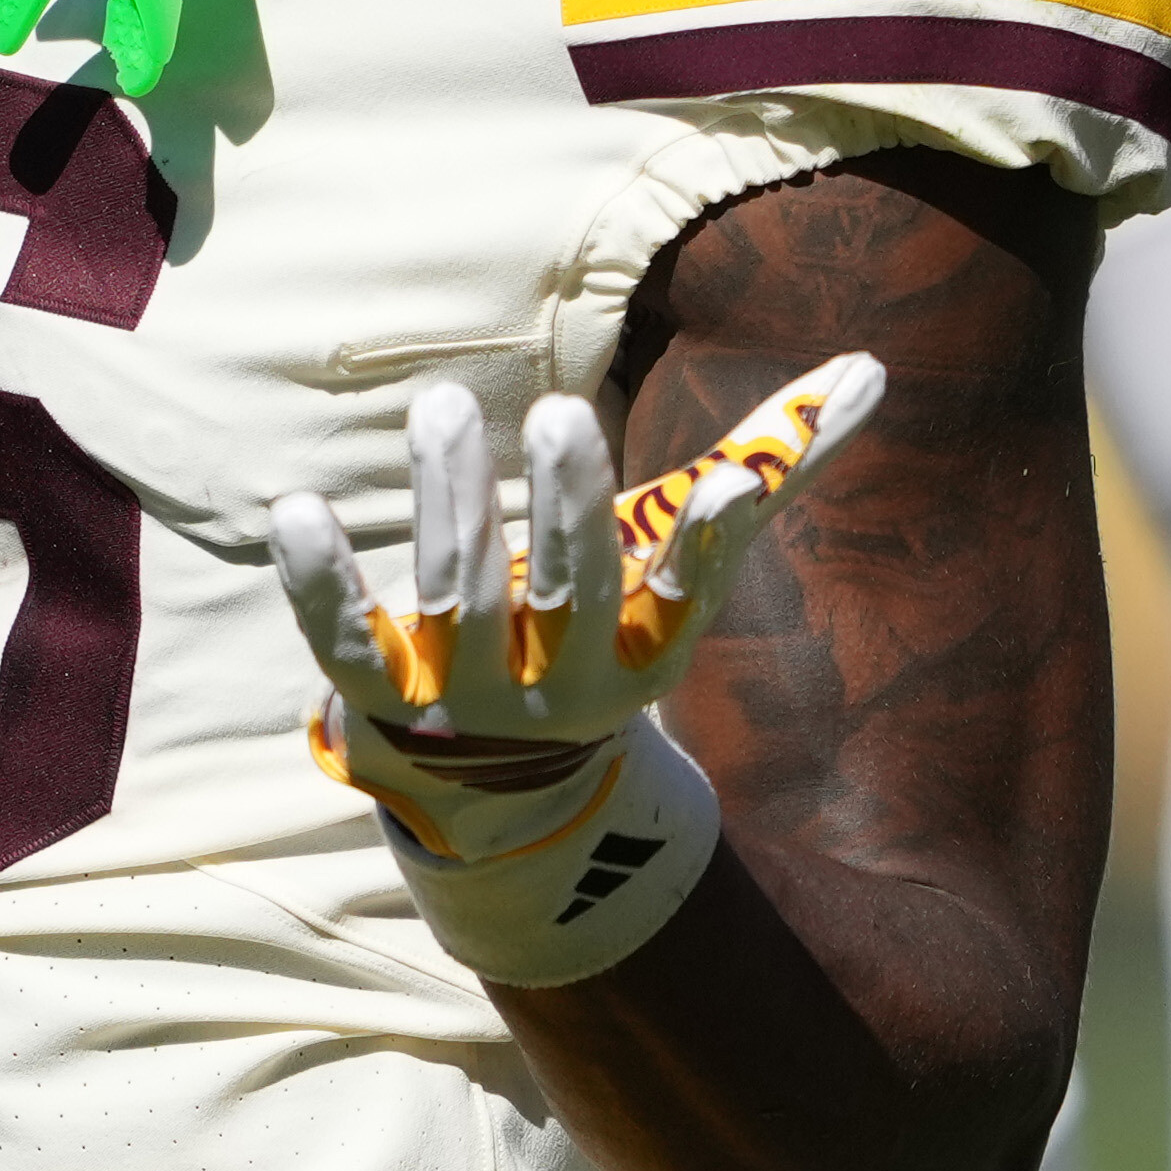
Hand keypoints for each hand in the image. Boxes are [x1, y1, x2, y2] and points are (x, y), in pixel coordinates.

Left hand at [273, 357, 880, 978]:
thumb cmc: (603, 639)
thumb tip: (876, 368)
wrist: (506, 802)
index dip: (712, 549)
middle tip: (568, 411)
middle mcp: (562, 684)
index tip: (732, 490)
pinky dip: (321, 584)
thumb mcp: (681, 570)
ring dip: (452, 501)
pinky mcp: (380, 700)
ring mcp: (467, 699)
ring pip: (462, 597)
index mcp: (648, 651)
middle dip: (570, 508)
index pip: (689, 599)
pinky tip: (294, 512)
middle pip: (571, 595)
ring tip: (445, 405)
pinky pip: (346, 644)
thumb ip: (771, 470)